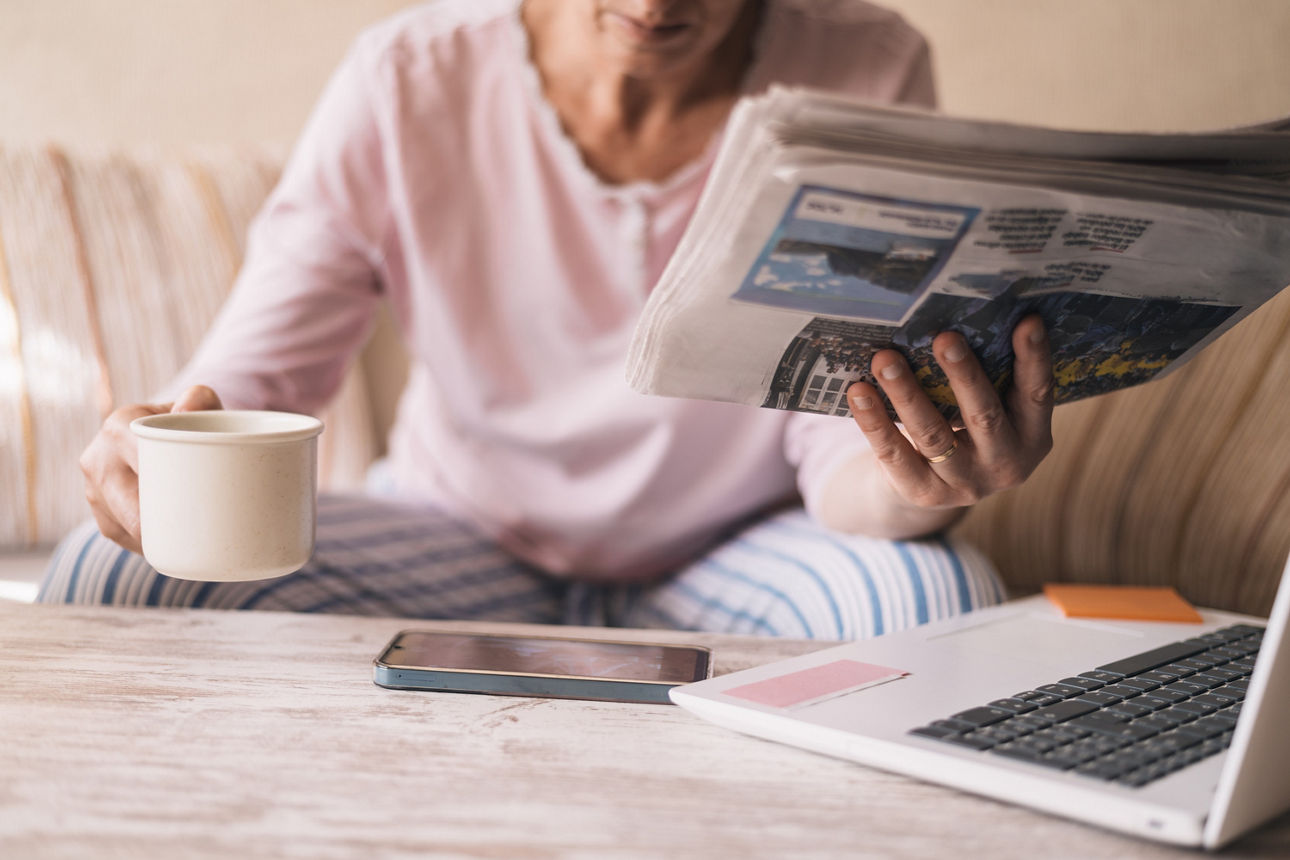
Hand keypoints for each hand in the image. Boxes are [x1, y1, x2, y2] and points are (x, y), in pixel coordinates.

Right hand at [80, 385, 222, 553]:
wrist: (167, 441)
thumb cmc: (191, 425)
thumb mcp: (200, 406)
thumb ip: (201, 399)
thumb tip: (188, 409)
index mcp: (119, 426)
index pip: (146, 464)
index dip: (174, 489)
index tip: (204, 503)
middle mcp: (98, 459)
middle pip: (132, 507)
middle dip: (165, 525)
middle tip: (204, 534)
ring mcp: (94, 492)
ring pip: (127, 528)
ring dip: (157, 540)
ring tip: (192, 542)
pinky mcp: (101, 517)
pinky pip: (125, 539)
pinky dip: (149, 545)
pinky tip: (173, 545)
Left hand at [845, 315, 1053, 511]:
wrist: (938, 487)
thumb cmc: (968, 427)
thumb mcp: (993, 409)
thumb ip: (990, 377)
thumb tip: (962, 315)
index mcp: (1031, 436)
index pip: (1036, 394)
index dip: (1034, 359)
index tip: (1027, 322)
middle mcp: (1005, 463)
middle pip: (983, 416)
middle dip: (964, 375)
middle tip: (944, 337)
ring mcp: (965, 483)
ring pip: (933, 435)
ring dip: (907, 393)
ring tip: (885, 359)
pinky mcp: (923, 493)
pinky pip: (894, 453)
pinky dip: (874, 421)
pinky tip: (858, 392)